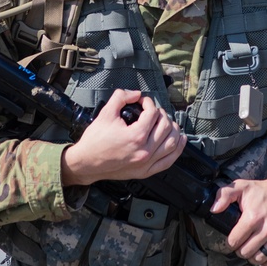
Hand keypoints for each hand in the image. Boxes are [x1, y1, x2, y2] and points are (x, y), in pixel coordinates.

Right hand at [61, 89, 185, 185]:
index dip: (148, 102)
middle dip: (161, 114)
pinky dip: (178, 149)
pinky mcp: (145, 172)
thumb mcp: (105, 113)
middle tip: (154, 111)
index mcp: (135, 136)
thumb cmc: (94, 141)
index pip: (152, 113)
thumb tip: (136, 93)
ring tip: (169, 122)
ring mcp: (146, 163)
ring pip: (172, 143)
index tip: (143, 101)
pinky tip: (180, 140)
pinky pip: (168, 161)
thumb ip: (121, 97)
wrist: (86, 163)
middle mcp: (144, 150)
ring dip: (174, 129)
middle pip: (165, 127)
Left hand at [210, 172, 266, 265]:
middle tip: (243, 244)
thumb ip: (224, 195)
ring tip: (253, 249)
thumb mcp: (241, 187)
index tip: (234, 240)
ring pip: (261, 258)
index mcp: (253, 216)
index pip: (234, 241)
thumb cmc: (264, 191)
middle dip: (242, 250)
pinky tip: (266, 256)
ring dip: (254, 257)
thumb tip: (214, 209)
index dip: (231, 242)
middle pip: (246, 252)